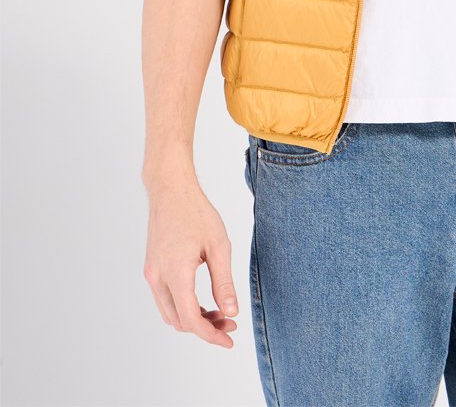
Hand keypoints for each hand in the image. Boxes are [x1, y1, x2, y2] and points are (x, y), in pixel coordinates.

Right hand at [143, 173, 239, 346]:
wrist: (170, 189)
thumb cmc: (196, 212)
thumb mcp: (218, 246)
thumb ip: (223, 282)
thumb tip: (231, 313)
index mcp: (176, 273)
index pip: (191, 320)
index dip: (211, 335)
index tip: (229, 340)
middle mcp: (158, 278)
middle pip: (179, 321)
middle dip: (205, 327)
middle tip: (230, 322)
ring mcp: (151, 274)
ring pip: (170, 313)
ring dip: (193, 319)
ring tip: (219, 312)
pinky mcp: (151, 268)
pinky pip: (165, 300)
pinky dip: (183, 307)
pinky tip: (202, 300)